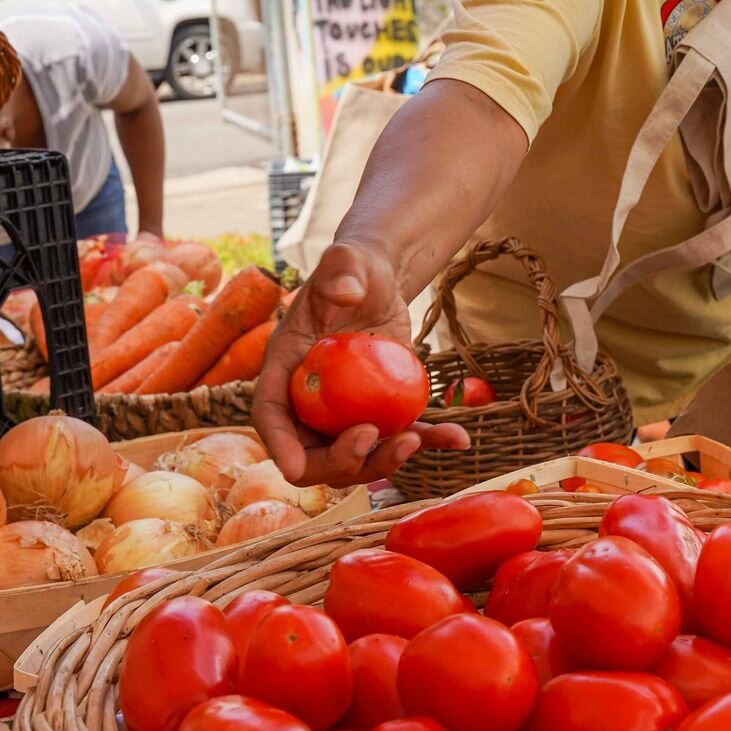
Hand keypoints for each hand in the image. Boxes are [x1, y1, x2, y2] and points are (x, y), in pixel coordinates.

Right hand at [252, 240, 468, 486]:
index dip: (279, 445)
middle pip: (312, 452)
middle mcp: (310, 399)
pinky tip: (458, 438)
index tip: (296, 469)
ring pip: (357, 457)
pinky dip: (430, 440)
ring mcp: (345, 412)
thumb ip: (340, 270)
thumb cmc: (352, 269)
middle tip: (374, 437)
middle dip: (339, 461)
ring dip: (384, 461)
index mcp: (286, 368)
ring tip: (417, 440)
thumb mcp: (345, 262)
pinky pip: (402, 434)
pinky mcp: (381, 410)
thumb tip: (346, 292)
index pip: (272, 413)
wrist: (378, 284)